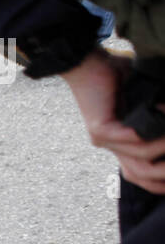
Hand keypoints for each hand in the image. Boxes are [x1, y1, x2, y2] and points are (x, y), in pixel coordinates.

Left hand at [61, 51, 164, 194]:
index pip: (143, 175)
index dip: (163, 181)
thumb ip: (160, 115)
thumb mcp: (147, 99)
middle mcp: (112, 147)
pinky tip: (163, 108)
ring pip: (144, 160)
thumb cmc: (118, 75)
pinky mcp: (101, 131)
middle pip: (143, 176)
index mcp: (123, 143)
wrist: (86, 62)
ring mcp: (105, 141)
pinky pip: (135, 141)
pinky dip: (155, 129)